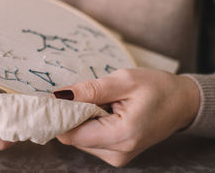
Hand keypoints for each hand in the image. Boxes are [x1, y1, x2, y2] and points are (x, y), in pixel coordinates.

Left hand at [54, 68, 199, 166]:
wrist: (182, 103)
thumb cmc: (157, 88)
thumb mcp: (124, 80)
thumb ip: (90, 90)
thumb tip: (59, 96)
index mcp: (121, 135)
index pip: (71, 135)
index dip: (59, 116)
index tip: (54, 98)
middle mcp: (117, 153)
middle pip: (73, 137)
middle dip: (70, 115)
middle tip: (80, 94)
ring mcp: (116, 156)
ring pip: (79, 138)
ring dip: (80, 119)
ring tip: (99, 102)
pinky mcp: (115, 154)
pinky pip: (89, 139)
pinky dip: (89, 124)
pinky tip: (102, 111)